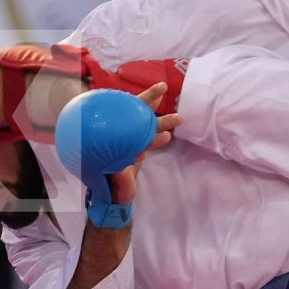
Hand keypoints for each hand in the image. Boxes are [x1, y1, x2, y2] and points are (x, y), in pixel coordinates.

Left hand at [98, 83, 179, 209]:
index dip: (129, 103)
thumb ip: (121, 177)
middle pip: (134, 114)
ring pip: (146, 127)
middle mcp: (119, 138)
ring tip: (179, 117)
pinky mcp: (138, 151)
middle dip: (149, 101)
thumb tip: (128, 167)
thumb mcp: (113, 184)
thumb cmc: (109, 190)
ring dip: (161, 121)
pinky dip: (159, 138)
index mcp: (109, 140)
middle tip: (162, 87)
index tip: (136, 93)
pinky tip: (169, 136)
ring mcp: (129, 143)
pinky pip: (149, 141)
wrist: (114, 200)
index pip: (119, 114)